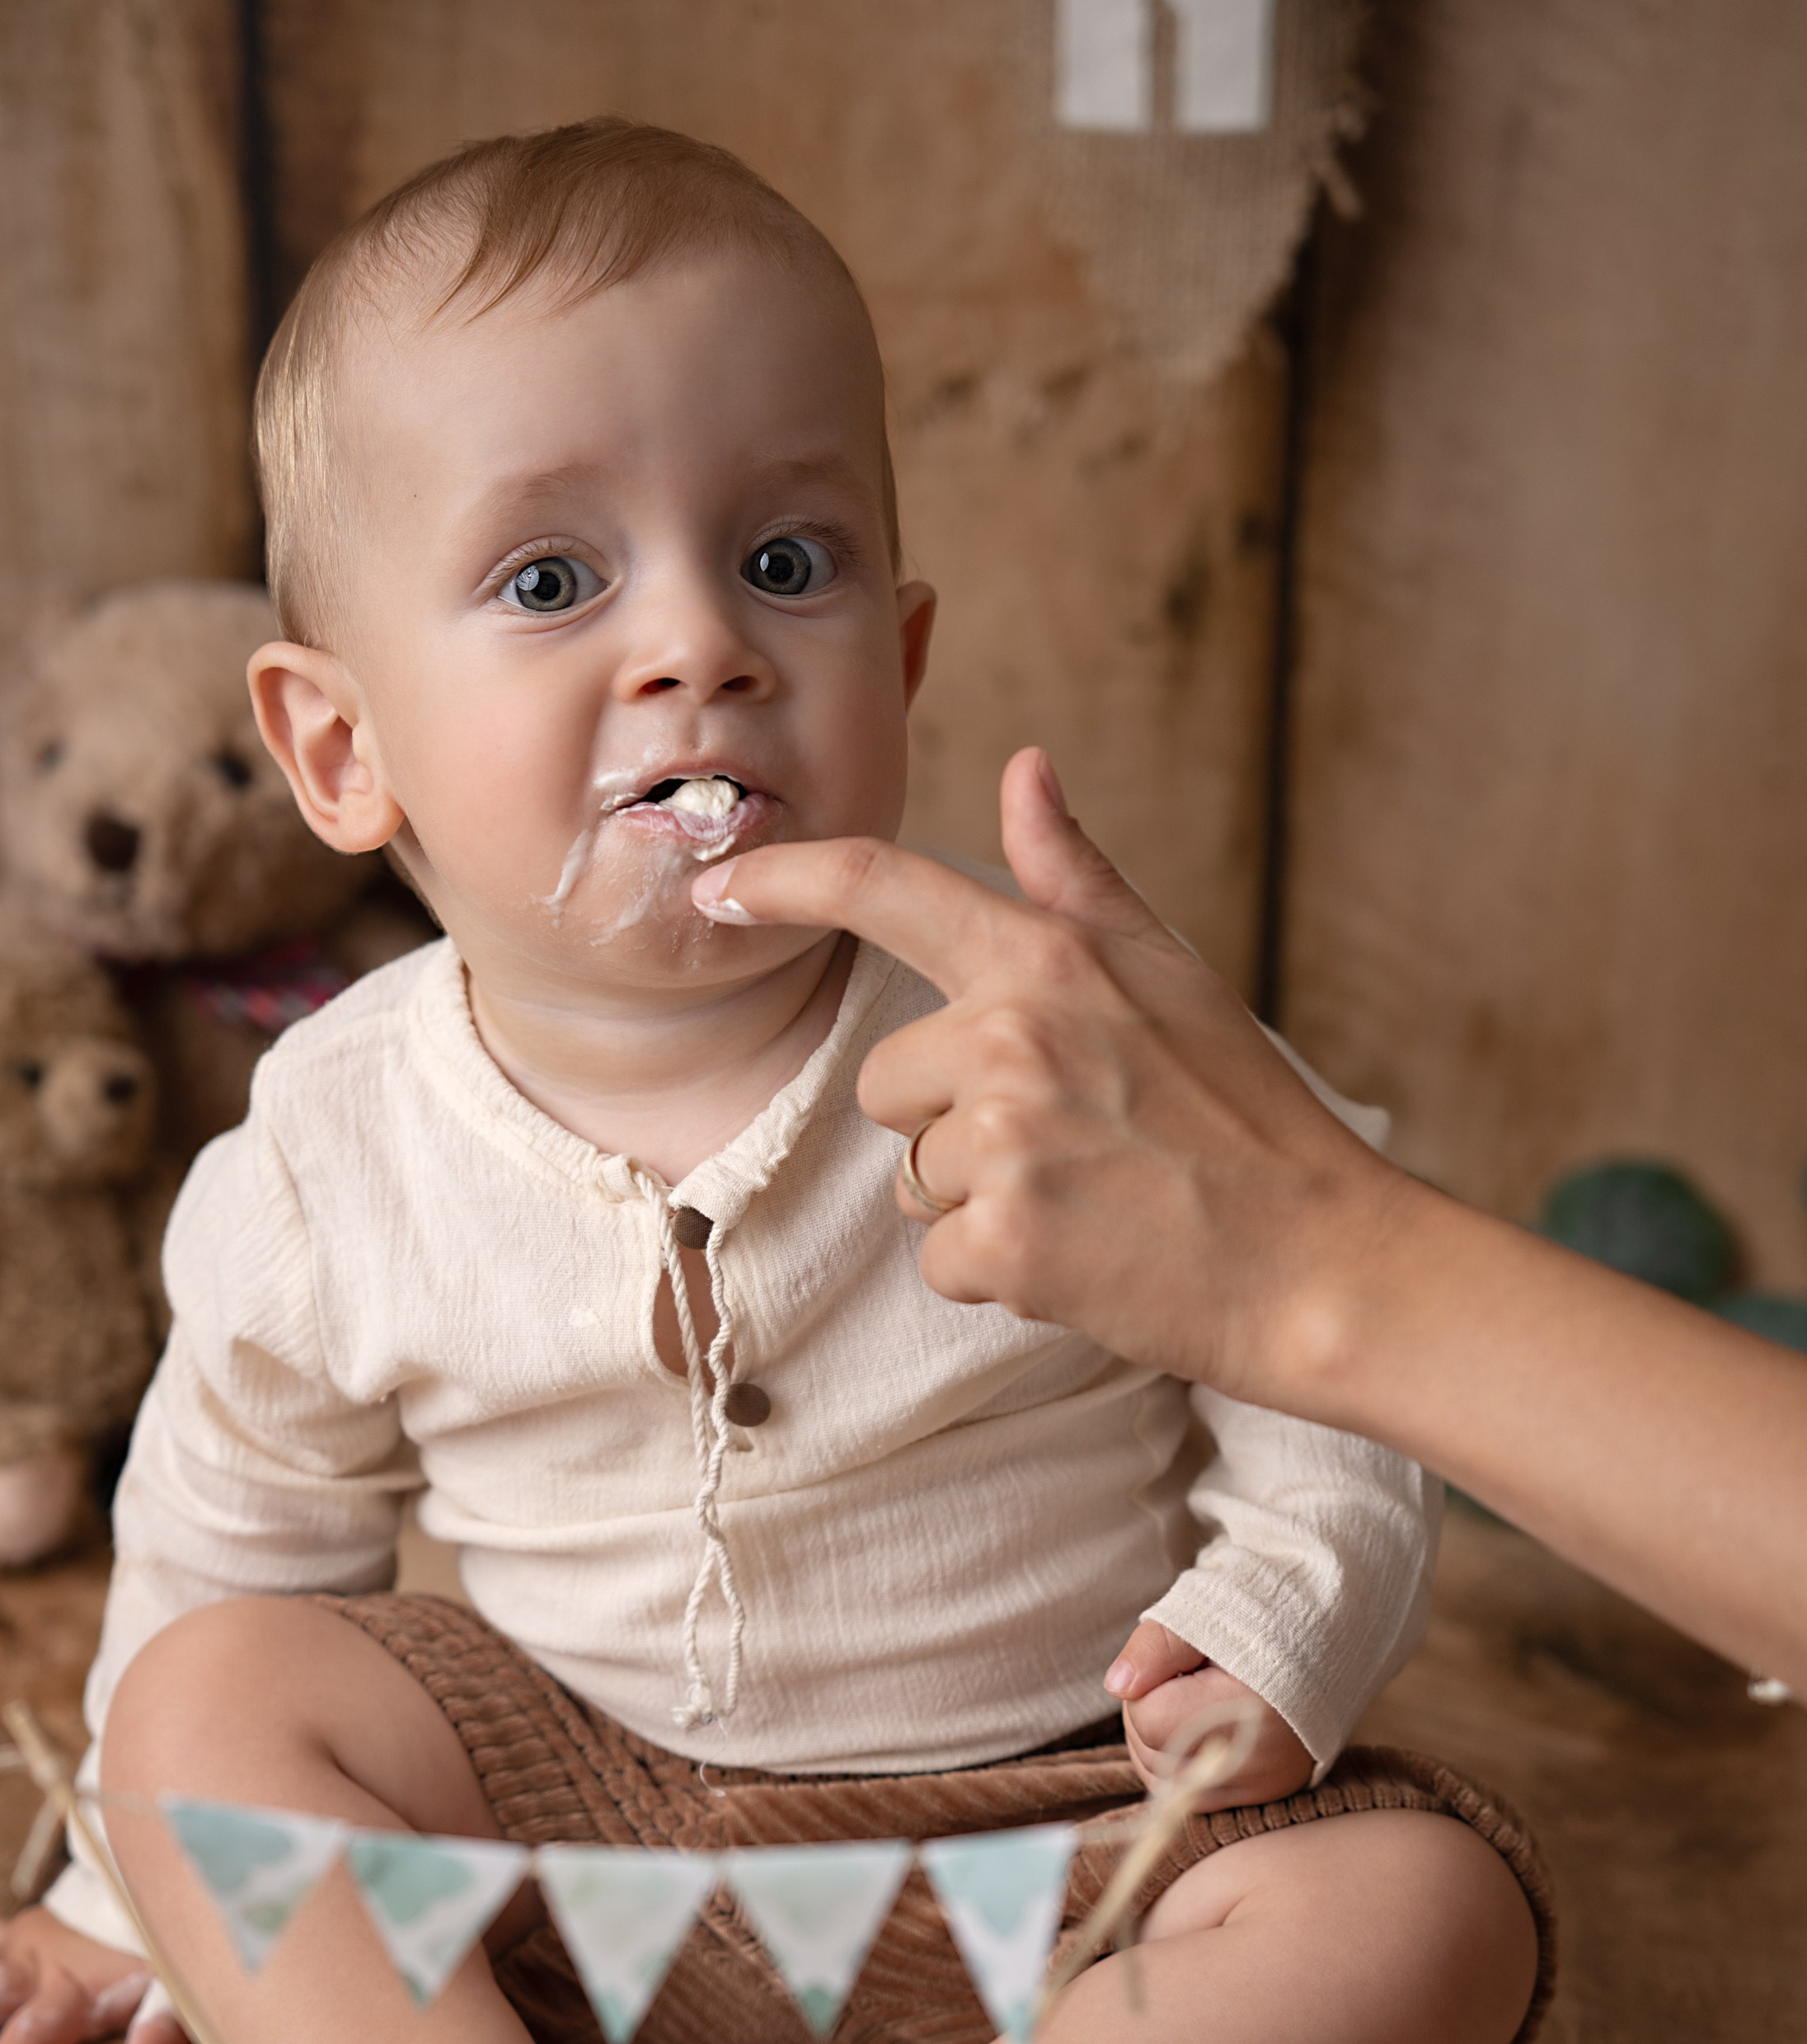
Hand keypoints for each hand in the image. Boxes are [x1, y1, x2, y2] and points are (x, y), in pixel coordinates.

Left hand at [689, 748, 1403, 1406]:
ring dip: (982, 1205)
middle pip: (891, 1081)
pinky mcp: (1006, 1240)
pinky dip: (1001, 1275)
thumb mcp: (1170, 975)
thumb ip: (1077, 879)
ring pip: (915, 1179)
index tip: (720, 885)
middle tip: (1072, 1148)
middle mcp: (1014, 1035)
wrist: (1322, 1263)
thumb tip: (1025, 767)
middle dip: (953, 1125)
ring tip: (1090, 1204)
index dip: (786, 880)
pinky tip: (1084, 1259)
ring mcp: (1006, 1140)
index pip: (886, 890)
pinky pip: (941, 1259)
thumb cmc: (1249, 1120)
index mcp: (1050, 959)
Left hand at [1103, 1622, 1313, 1805]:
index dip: (1150, 1683)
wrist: (1331, 1633)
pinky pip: (1189, 1796)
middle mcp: (1258, 1763)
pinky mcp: (1262, 1797)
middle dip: (1152, 1713)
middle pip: (1152, 1753)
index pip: (1149, 1716)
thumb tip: (1118, 1686)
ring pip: (1164, 1781)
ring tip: (1197, 1699)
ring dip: (1161, 1741)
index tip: (1183, 1660)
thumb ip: (1154, 1649)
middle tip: (1190, 1676)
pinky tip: (1202, 1728)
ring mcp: (1262, 1787)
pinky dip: (1180, 1764)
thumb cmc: (1264, 1617)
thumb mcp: (1205, 1614)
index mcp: (1248, 1711)